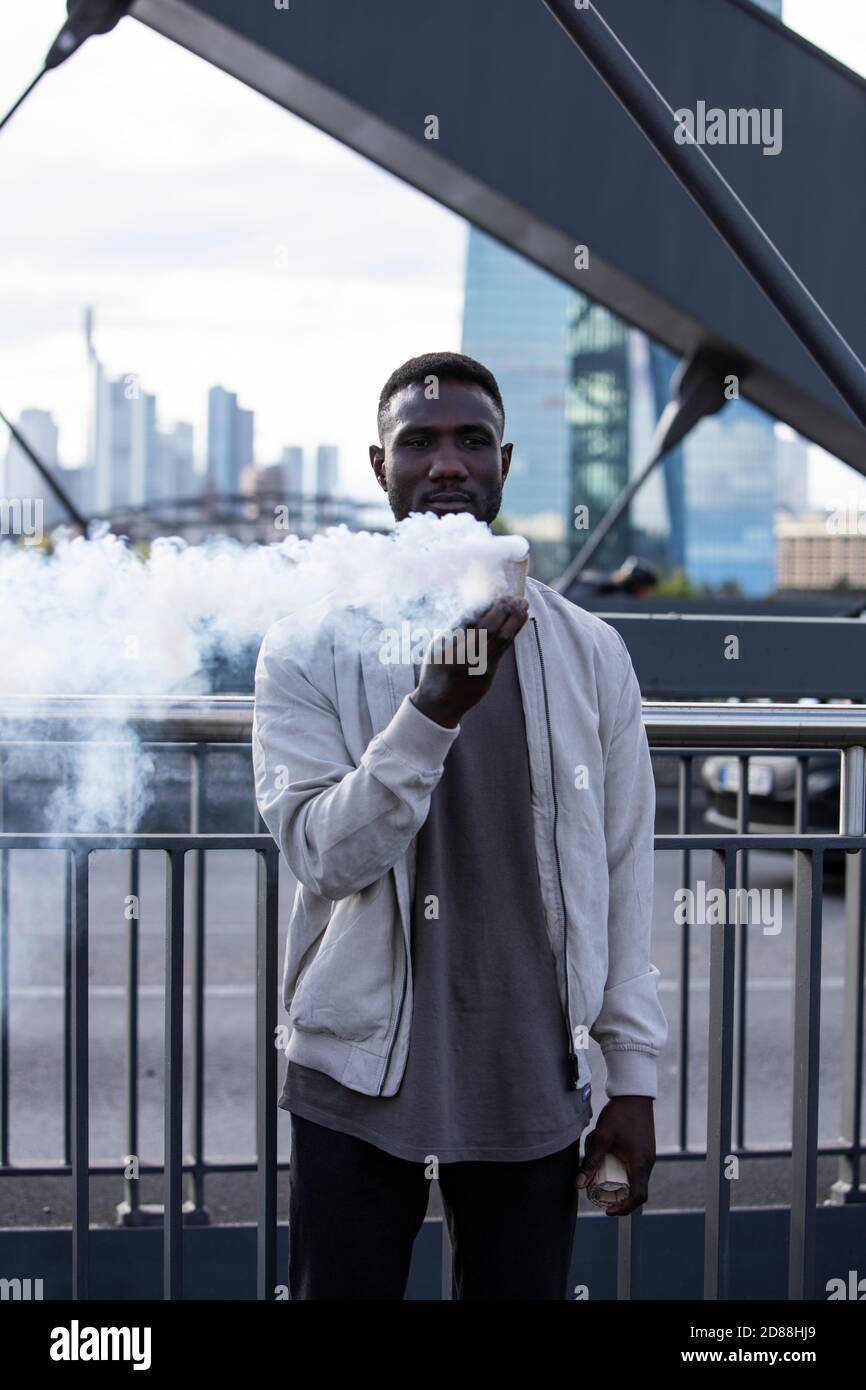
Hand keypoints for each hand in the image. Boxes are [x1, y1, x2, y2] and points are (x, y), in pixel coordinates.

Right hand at [410, 595, 528, 727]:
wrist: (441, 705)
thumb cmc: (435, 671)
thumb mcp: (436, 648)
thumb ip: (455, 630)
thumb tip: (477, 609)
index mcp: (453, 651)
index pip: (477, 626)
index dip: (492, 610)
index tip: (500, 596)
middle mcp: (470, 660)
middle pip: (493, 632)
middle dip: (506, 612)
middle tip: (516, 597)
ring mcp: (483, 668)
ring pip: (503, 641)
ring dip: (515, 621)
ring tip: (523, 605)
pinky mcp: (491, 672)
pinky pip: (504, 649)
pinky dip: (512, 633)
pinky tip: (519, 621)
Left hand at [575, 1096, 655, 1215]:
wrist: (634, 1095)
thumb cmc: (619, 1115)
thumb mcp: (601, 1138)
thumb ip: (590, 1162)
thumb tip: (578, 1185)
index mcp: (640, 1164)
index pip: (638, 1197)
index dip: (624, 1208)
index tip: (608, 1209)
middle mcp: (648, 1163)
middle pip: (636, 1190)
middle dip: (617, 1194)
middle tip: (600, 1192)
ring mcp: (648, 1156)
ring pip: (635, 1178)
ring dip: (618, 1178)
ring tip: (600, 1167)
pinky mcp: (646, 1150)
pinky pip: (636, 1168)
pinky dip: (623, 1169)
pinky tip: (609, 1157)